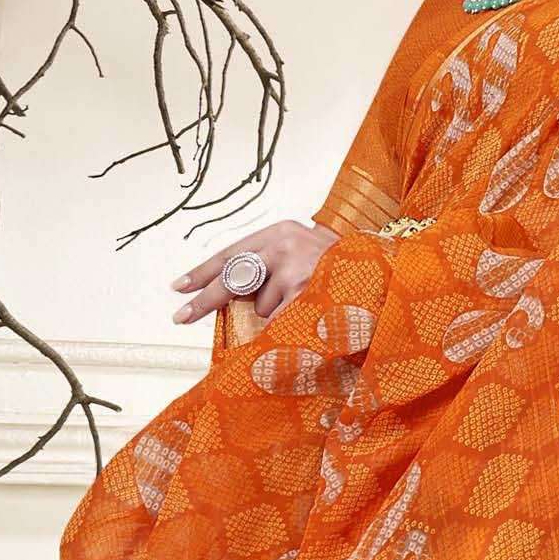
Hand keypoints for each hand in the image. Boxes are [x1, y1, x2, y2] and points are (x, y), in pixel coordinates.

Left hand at [170, 219, 338, 330]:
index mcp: (278, 233)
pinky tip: (300, 316)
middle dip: (205, 300)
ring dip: (274, 313)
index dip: (203, 272)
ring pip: (261, 306)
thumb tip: (231, 294)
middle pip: (233, 278)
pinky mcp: (304, 293)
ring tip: (303, 302)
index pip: (231, 253)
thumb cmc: (336, 266)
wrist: (379, 271)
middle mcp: (283, 246)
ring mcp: (294, 270)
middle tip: (181, 316)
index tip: (179, 287)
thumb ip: (268, 266)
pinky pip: (277, 320)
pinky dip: (282, 327)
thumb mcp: (300, 253)